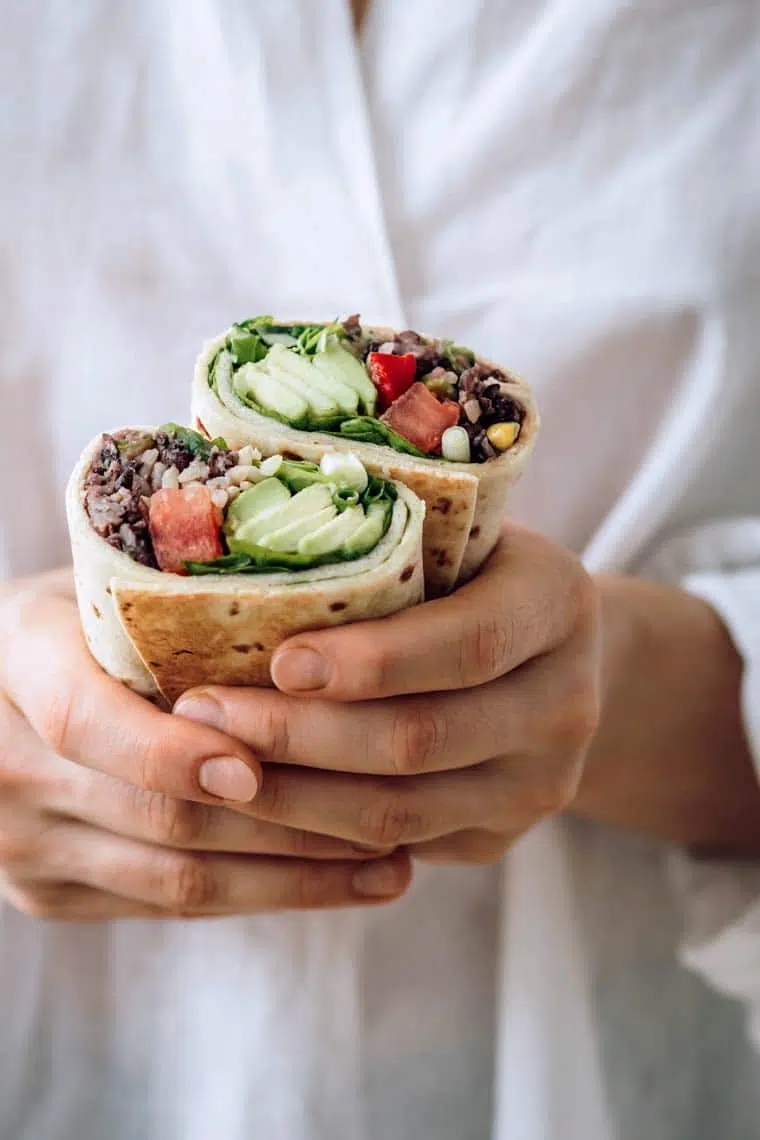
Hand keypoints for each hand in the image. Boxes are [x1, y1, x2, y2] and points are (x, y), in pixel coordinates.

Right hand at [0, 570, 409, 920]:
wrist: (10, 686)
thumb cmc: (91, 614)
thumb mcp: (111, 585)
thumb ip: (175, 606)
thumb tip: (326, 623)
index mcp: (16, 658)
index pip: (86, 720)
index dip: (173, 752)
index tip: (259, 768)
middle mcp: (3, 760)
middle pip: (156, 815)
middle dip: (286, 822)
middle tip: (387, 814)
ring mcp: (22, 842)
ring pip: (177, 879)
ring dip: (293, 877)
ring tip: (387, 865)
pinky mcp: (50, 893)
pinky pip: (169, 908)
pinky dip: (260, 895)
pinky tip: (335, 881)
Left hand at [174, 525, 600, 862]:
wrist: (552, 655)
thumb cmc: (471, 573)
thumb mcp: (457, 537)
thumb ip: (387, 546)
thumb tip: (238, 553)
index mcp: (556, 604)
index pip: (469, 643)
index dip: (373, 660)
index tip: (278, 660)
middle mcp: (567, 703)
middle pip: (423, 739)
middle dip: (300, 735)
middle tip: (203, 714)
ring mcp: (540, 784)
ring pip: (402, 813)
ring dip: (293, 796)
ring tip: (209, 764)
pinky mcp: (498, 837)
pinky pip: (397, 849)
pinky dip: (317, 832)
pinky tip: (256, 802)